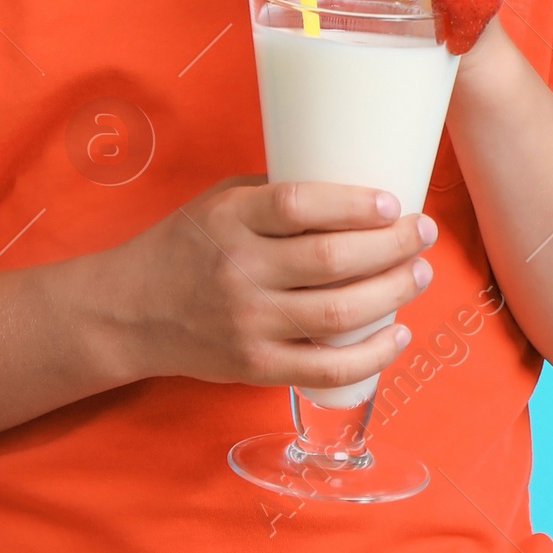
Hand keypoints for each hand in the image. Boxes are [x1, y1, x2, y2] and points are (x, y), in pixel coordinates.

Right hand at [104, 178, 436, 391]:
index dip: (353, 203)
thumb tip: (351, 186)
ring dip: (393, 291)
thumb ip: (275, 196)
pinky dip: (372, 354)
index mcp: (231, 220)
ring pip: (339, 311)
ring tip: (420, 273)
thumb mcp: (218, 203)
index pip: (299, 205)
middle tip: (423, 233)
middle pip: (331, 259)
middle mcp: (240, 271)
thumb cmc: (184, 247)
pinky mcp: (256, 365)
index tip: (392, 201)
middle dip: (392, 245)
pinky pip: (326, 367)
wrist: (129, 313)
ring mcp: (249, 323)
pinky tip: (398, 334)